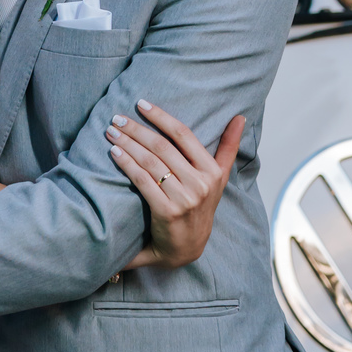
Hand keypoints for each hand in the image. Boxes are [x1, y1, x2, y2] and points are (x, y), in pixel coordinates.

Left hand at [106, 101, 244, 269]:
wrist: (186, 248)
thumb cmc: (200, 206)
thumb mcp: (219, 178)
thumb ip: (228, 147)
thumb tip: (240, 117)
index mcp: (212, 171)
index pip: (183, 135)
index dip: (160, 116)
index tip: (141, 104)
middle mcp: (201, 184)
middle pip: (162, 146)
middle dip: (136, 129)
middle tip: (116, 117)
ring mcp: (184, 198)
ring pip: (150, 161)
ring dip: (127, 143)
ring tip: (111, 132)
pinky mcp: (166, 211)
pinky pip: (143, 180)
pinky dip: (126, 163)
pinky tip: (114, 153)